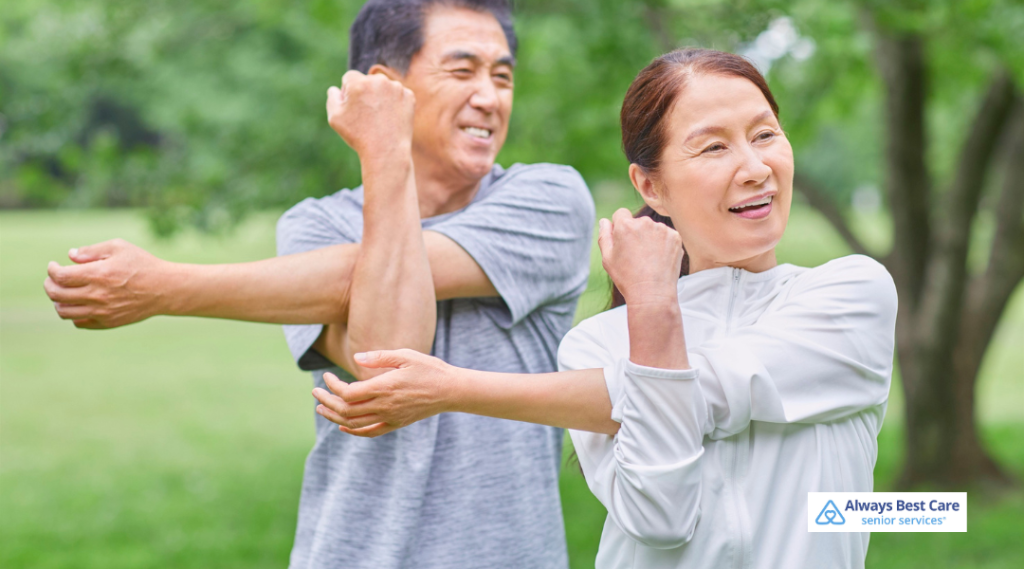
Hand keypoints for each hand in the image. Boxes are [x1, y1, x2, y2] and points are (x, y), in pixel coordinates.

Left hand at [44, 239, 171, 328]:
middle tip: (54, 279)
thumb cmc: (143, 264)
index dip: (51, 270)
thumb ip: (92, 250)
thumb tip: (70, 256)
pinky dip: (74, 314)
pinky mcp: (108, 322)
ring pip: (64, 312)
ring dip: (58, 302)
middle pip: (57, 295)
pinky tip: (81, 304)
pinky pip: (79, 323)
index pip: (60, 276)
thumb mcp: (119, 247)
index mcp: (97, 274)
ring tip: (64, 293)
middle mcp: (96, 295)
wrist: (165, 289)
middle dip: (49, 285)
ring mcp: (102, 312)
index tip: (54, 266)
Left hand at [312, 349, 455, 437]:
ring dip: (334, 417)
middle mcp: (384, 406)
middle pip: (346, 410)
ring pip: (354, 424)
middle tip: (315, 393)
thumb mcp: (405, 355)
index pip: (348, 393)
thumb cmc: (429, 369)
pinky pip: (370, 432)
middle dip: (326, 401)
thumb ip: (379, 357)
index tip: (327, 376)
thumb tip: (356, 358)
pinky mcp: (396, 424)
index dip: (332, 386)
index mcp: (384, 387)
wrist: (451, 390)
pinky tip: (342, 426)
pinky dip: (353, 432)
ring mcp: (390, 417)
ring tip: (321, 408)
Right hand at [326, 70, 414, 158]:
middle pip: (368, 80)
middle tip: (367, 115)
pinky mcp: (409, 96)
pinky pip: (398, 95)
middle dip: (365, 92)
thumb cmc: (358, 135)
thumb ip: (332, 98)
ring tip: (379, 118)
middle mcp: (379, 80)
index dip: (348, 93)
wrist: (387, 151)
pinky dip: (394, 104)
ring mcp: (396, 87)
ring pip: (384, 87)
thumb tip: (336, 88)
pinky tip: (390, 118)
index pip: (349, 77)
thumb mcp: (335, 117)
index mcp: (358, 82)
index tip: (353, 108)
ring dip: (380, 96)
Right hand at [599, 208, 683, 306]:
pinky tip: (659, 260)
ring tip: (649, 260)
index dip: (620, 226)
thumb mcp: (608, 258)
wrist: (652, 293)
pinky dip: (663, 245)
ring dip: (651, 238)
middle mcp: (645, 223)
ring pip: (653, 229)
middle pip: (638, 222)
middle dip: (636, 233)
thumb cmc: (627, 278)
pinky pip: (666, 236)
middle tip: (636, 255)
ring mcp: (662, 229)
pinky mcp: (675, 237)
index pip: (621, 213)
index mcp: (625, 226)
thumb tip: (605, 221)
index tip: (623, 240)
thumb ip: (604, 235)